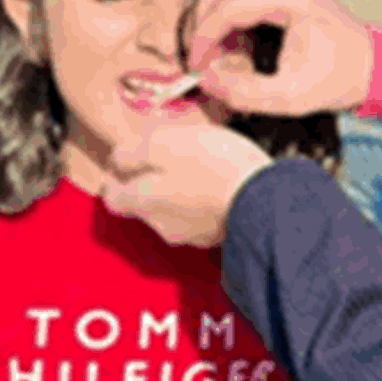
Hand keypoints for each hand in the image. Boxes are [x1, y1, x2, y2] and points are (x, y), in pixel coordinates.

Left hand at [100, 119, 272, 246]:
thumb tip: (116, 160)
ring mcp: (195, 237)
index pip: (112, 198)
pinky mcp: (223, 238)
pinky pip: (205, 219)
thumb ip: (131, 152)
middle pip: (145, 206)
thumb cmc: (214, 165)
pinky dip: (207, 206)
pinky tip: (222, 189)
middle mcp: (163, 226)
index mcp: (144, 202)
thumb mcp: (164, 142)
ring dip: (182, 196)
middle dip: (153, 186)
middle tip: (171, 161)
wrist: (269, 199)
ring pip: (176, 214)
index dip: (116, 179)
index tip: (129, 163)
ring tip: (202, 172)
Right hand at [187, 0, 374, 115]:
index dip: (205, 38)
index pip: (228, 7)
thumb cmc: (337, 78)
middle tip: (207, 55)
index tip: (198, 65)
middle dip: (205, 21)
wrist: (371, 65)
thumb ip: (243, 93)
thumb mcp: (290, 97)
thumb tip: (205, 79)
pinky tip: (234, 21)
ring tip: (221, 41)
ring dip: (213, 4)